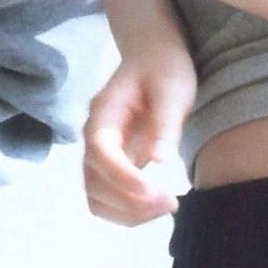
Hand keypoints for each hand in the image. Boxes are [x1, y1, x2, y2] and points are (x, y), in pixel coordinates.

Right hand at [82, 43, 196, 226]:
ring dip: (127, 212)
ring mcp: (100, 154)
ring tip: (166, 207)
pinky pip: (108, 198)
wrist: (153, 55)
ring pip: (97, 197)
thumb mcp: (173, 87)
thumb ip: (164, 121)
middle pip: (94, 181)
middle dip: (129, 200)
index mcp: (104, 111)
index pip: (100, 150)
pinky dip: (127, 211)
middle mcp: (95, 136)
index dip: (121, 175)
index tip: (152, 190)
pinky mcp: (112, 165)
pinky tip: (155, 206)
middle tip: (170, 203)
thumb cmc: (164, 67)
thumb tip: (158, 159)